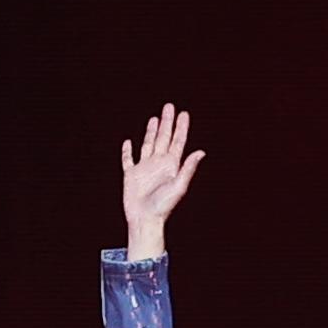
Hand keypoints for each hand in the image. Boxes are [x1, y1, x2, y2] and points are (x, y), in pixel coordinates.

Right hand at [121, 103, 203, 262]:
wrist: (145, 220)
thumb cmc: (163, 207)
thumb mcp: (179, 186)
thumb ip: (188, 168)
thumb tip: (201, 152)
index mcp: (171, 166)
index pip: (178, 142)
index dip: (181, 127)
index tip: (184, 114)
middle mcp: (158, 164)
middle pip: (163, 138)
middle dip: (167, 122)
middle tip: (169, 107)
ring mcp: (145, 169)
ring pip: (148, 144)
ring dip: (151, 131)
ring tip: (155, 118)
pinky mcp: (131, 176)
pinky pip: (128, 160)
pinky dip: (127, 151)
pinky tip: (128, 142)